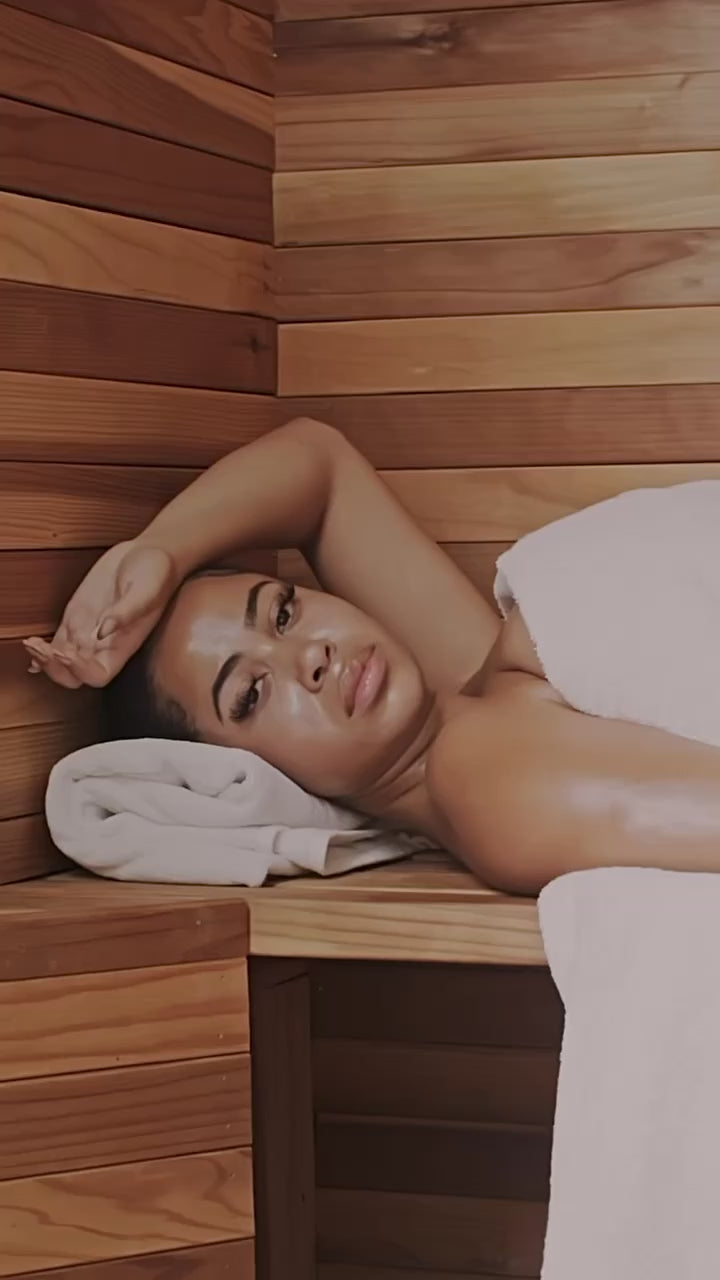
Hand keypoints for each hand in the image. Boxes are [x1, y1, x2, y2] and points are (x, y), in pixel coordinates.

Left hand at [23, 540, 178, 687]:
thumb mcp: (147, 588)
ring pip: (60, 660)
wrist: (149, 553)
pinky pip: (57, 639)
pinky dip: (42, 649)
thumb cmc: (156, 572)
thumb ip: (128, 611)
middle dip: (55, 667)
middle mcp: (104, 644)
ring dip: (44, 657)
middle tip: (44, 649)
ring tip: (32, 643)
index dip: (81, 670)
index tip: (68, 652)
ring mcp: (88, 630)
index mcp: (123, 644)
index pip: (98, 674)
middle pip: (74, 675)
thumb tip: (104, 632)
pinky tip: (32, 644)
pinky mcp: (77, 615)